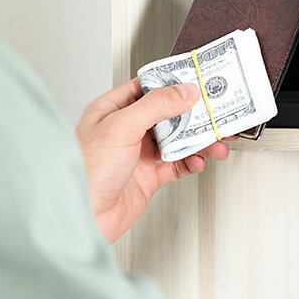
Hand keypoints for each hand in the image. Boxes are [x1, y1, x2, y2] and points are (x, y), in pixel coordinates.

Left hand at [76, 78, 228, 242]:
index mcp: (113, 109)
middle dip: (195, 115)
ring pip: (177, 140)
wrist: (81, 217)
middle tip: (217, 114)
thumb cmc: (85, 171)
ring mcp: (138, 154)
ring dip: (199, 141)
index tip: (199, 81)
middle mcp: (126, 129)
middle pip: (169, 115)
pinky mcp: (147, 177)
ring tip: (217, 142)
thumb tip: (184, 91)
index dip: (175, 84)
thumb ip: (156, 105)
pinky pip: (177, 164)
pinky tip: (199, 160)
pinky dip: (192, 162)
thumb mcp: (121, 126)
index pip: (149, 87)